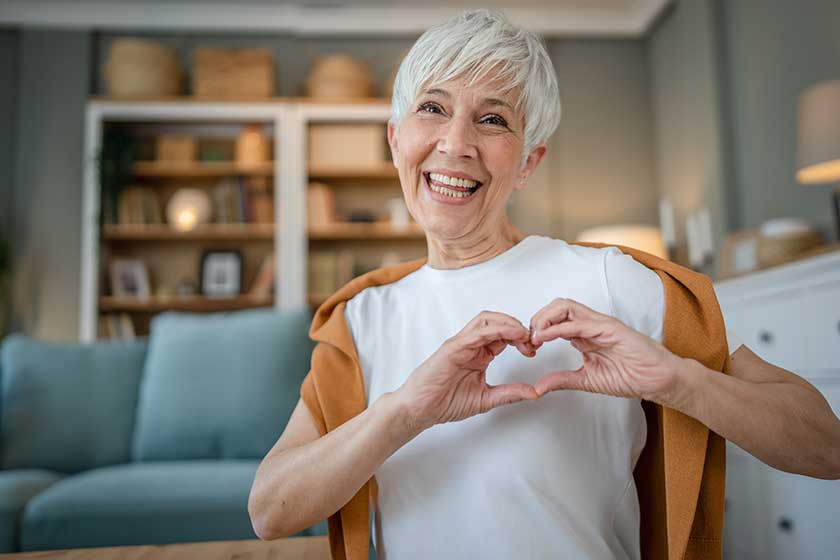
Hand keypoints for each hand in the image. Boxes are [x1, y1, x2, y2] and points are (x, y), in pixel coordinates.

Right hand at [394, 311, 539, 431]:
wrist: (420, 410)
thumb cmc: (445, 402)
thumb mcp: (486, 399)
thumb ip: (510, 393)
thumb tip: (534, 392)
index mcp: (479, 355)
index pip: (504, 336)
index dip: (521, 339)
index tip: (533, 350)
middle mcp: (471, 345)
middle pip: (497, 322)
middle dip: (518, 327)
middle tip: (532, 341)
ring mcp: (461, 344)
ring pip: (487, 320)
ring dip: (508, 323)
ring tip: (524, 334)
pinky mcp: (453, 347)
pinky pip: (476, 332)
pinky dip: (496, 330)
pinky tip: (511, 334)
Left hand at [529, 298, 683, 403]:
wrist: (658, 380)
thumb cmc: (631, 376)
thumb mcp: (587, 380)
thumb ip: (562, 380)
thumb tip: (538, 387)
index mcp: (583, 334)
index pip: (553, 319)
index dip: (537, 329)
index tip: (527, 347)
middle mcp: (590, 324)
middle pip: (556, 306)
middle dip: (537, 319)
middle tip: (528, 340)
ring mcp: (600, 324)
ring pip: (564, 307)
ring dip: (544, 319)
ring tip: (534, 337)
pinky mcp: (610, 328)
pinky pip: (578, 324)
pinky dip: (558, 329)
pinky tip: (545, 338)